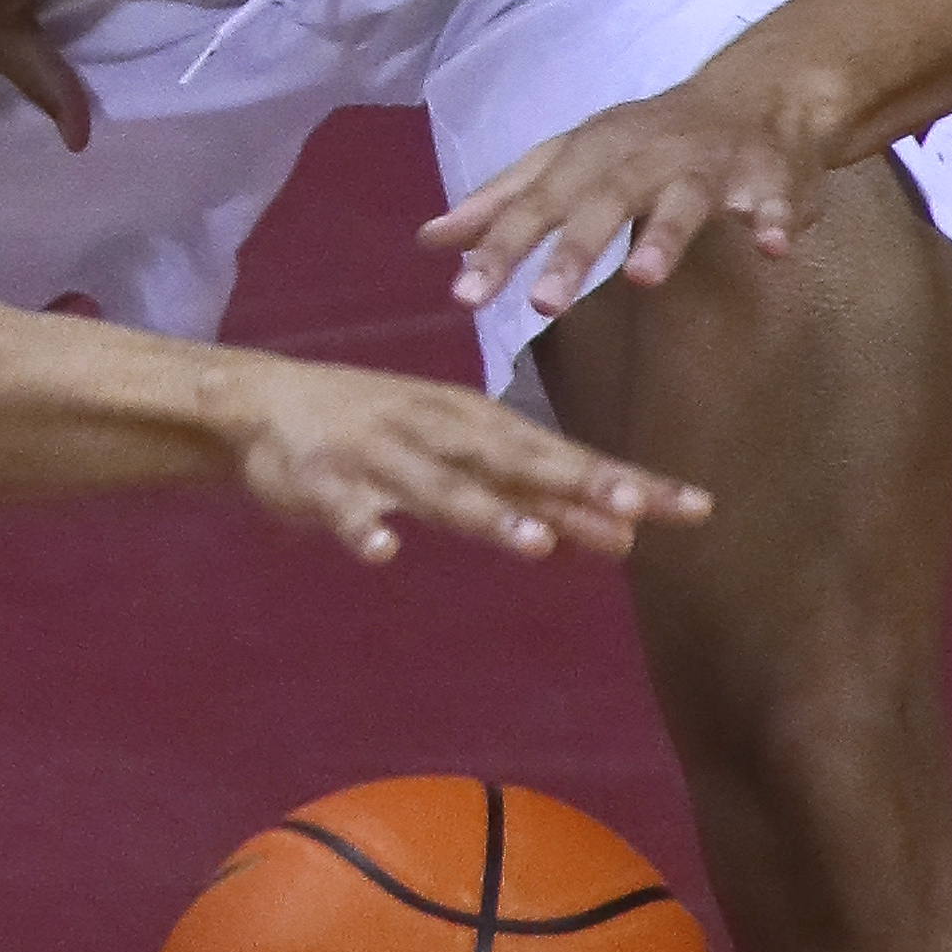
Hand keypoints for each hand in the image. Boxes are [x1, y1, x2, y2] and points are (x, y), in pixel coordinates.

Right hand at [217, 359, 709, 566]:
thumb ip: (534, 498)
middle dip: (574, 485)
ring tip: (534, 544)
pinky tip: (384, 552)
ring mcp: (377, 452)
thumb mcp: (462, 456)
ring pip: (438, 486)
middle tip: (635, 513)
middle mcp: (436, 431)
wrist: (260, 399)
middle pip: (516, 462)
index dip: (623, 483)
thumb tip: (624, 536)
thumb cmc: (380, 432)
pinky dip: (362, 526)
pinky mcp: (318, 477)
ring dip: (485, 512)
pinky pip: (343, 506)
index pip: (564, 456)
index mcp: (476, 424)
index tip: (691, 508)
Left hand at [419, 67, 840, 317]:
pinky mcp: (768, 177)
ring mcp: (707, 166)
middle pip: (603, 202)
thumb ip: (503, 203)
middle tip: (543, 305)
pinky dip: (776, 219)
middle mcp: (643, 157)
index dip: (499, 248)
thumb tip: (428, 239)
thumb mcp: (567, 162)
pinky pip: (775, 200)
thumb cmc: (642, 141)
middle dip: (573, 251)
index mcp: (588, 155)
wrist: (753, 96)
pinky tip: (775, 248)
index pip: (535, 204)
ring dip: (664, 237)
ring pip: (683, 200)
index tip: (463, 296)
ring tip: (644, 278)